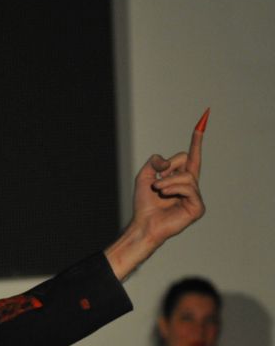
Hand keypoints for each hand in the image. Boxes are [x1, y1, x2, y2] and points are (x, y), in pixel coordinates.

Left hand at [106, 111, 207, 279]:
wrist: (143, 223)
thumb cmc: (144, 203)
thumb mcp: (145, 176)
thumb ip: (155, 162)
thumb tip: (167, 161)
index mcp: (180, 178)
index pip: (191, 156)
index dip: (196, 141)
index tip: (202, 122)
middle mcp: (190, 185)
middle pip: (187, 160)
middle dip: (169, 167)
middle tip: (156, 182)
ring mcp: (195, 197)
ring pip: (187, 176)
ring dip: (168, 181)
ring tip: (159, 190)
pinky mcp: (198, 207)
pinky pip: (189, 189)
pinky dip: (174, 189)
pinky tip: (165, 195)